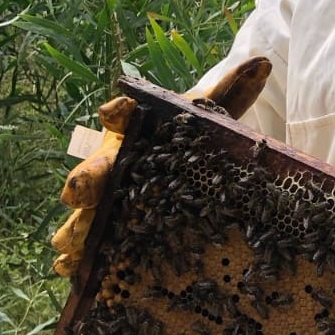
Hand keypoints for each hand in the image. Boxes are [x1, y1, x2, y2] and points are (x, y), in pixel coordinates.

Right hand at [51, 56, 271, 276]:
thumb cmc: (186, 140)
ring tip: (72, 243)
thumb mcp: (208, 118)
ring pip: (81, 215)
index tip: (119, 108)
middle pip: (93, 172)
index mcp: (131, 133)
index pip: (120, 116)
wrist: (176, 168)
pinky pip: (85, 249)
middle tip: (80, 191)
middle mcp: (110, 167)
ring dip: (75, 228)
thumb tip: (263, 63)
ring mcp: (102, 204)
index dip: (117, 112)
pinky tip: (73, 271)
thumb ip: (230, 93)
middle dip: (86, 180)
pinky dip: (77, 261)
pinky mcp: (104, 235)